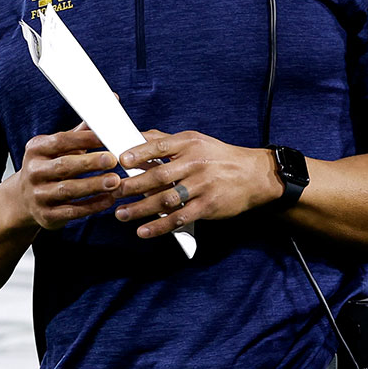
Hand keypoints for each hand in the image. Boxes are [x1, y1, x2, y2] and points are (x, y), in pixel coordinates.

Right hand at [15, 122, 121, 230]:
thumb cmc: (51, 167)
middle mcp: (34, 171)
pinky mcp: (46, 216)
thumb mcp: (60, 148)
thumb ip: (83, 131)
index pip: (60, 141)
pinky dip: (92, 206)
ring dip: (93, 185)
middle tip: (113, 159)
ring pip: (68, 190)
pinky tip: (109, 199)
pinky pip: (72, 211)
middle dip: (90, 163)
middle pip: (64, 166)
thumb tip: (111, 102)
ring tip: (115, 181)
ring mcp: (38, 195)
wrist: (25, 199)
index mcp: (36, 149)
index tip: (106, 137)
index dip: (84, 139)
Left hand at [112, 130, 283, 238]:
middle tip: (113, 192)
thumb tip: (135, 137)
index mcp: (189, 143)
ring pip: (165, 199)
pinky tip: (143, 231)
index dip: (138, 153)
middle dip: (132, 185)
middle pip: (158, 175)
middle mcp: (195, 163)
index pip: (159, 146)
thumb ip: (166, 142)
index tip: (120, 161)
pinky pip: (179, 218)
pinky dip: (160, 226)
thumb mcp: (197, 142)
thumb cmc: (219, 157)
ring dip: (140, 209)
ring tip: (121, 214)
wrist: (254, 176)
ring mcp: (202, 186)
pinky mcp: (207, 206)